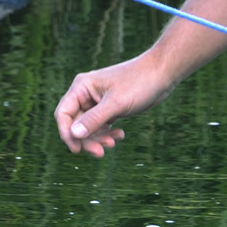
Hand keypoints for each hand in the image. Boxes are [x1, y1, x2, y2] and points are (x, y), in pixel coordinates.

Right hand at [53, 56, 174, 156]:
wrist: (162, 74)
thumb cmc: (139, 82)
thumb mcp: (116, 104)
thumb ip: (94, 120)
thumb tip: (74, 135)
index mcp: (82, 87)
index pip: (63, 114)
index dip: (66, 133)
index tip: (76, 150)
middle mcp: (86, 95)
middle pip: (76, 124)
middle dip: (87, 140)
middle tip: (100, 152)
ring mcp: (98, 102)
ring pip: (90, 128)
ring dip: (99, 139)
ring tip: (114, 142)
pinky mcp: (110, 109)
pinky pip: (102, 127)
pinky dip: (108, 134)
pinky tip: (120, 135)